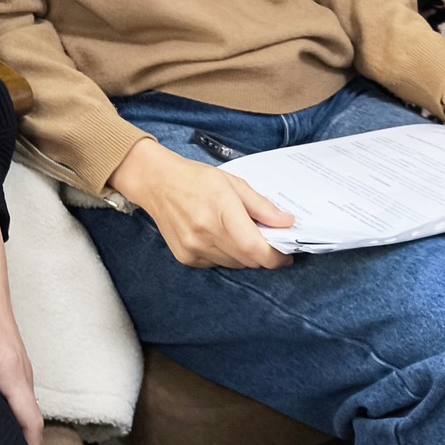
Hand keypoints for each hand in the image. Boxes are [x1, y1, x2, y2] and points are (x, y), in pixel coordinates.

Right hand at [107, 136, 293, 269]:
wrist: (157, 183)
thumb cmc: (197, 179)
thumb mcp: (234, 183)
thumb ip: (262, 206)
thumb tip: (287, 222)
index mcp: (221, 211)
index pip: (254, 247)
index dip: (275, 256)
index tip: (286, 254)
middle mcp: (205, 233)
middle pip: (248, 260)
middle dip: (264, 254)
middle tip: (267, 240)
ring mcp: (194, 248)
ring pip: (234, 265)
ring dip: (245, 256)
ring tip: (241, 235)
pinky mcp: (186, 257)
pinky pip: (217, 265)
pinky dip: (227, 256)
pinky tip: (220, 238)